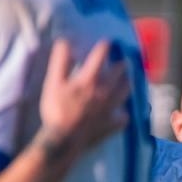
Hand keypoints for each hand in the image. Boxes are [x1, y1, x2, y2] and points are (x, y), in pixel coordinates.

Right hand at [36, 39, 128, 156]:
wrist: (64, 140)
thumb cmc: (56, 110)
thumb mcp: (53, 82)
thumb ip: (60, 61)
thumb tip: (65, 42)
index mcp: (90, 79)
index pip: (100, 56)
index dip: (104, 47)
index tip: (108, 42)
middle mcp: (104, 92)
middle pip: (119, 74)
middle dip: (121, 65)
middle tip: (123, 61)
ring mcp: (110, 109)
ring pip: (125, 93)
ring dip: (127, 85)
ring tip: (128, 81)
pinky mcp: (111, 125)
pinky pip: (123, 118)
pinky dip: (123, 114)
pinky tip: (123, 113)